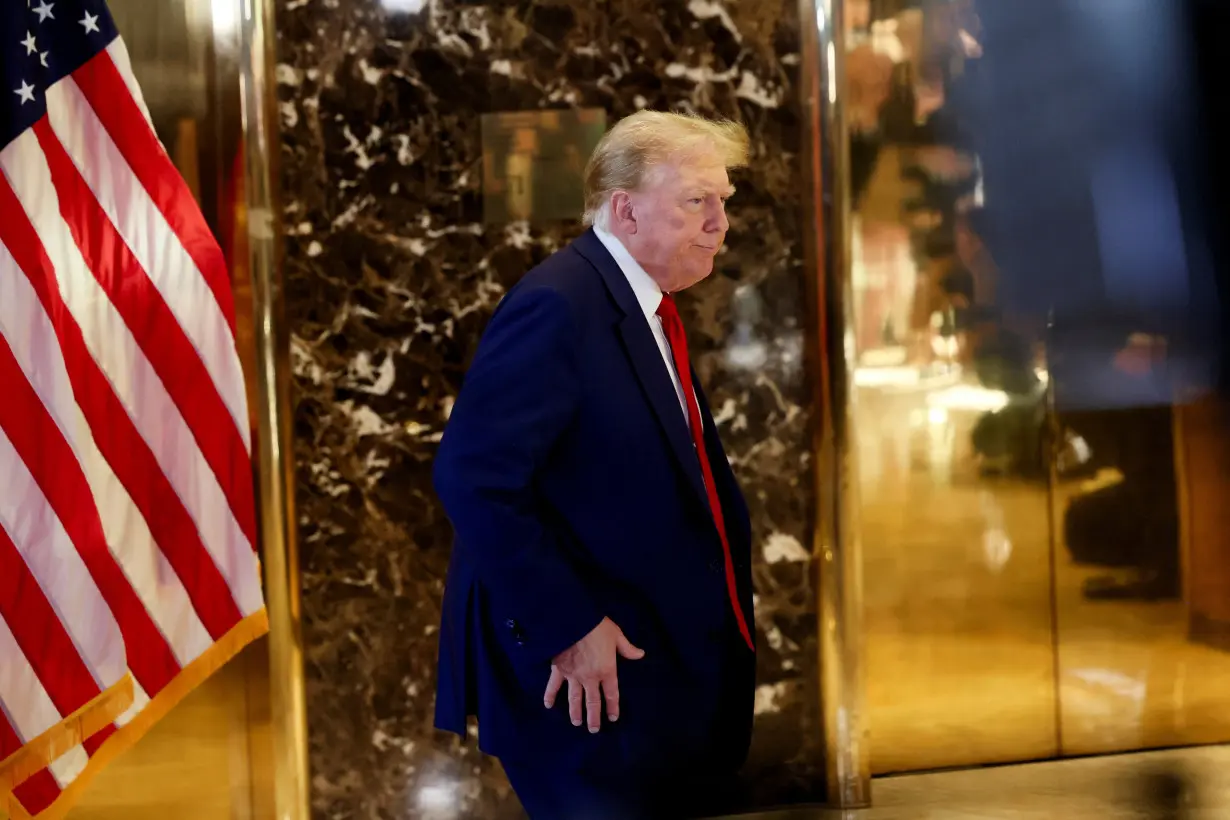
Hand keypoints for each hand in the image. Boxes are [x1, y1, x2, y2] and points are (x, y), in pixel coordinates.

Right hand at [542, 617, 643, 732]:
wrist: (572, 620)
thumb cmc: (597, 626)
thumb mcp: (616, 635)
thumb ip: (627, 648)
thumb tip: (640, 654)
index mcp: (607, 670)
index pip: (611, 694)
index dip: (612, 707)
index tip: (612, 718)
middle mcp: (590, 677)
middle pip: (592, 702)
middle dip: (593, 717)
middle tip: (593, 730)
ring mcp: (573, 675)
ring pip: (574, 699)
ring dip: (575, 712)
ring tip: (576, 723)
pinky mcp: (558, 669)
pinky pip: (553, 686)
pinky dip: (550, 695)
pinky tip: (548, 705)